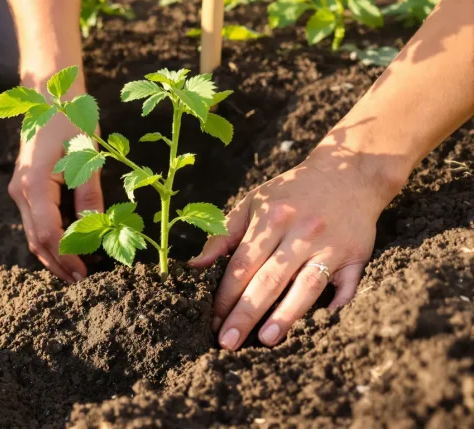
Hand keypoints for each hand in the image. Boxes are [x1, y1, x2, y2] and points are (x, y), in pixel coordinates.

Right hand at [8, 108, 103, 282]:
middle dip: (59, 264)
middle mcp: (20, 192)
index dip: (67, 256)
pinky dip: (52, 238)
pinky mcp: (26, 189)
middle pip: (37, 240)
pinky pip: (36, 222)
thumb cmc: (69, 120)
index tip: (85, 274)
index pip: (48, 233)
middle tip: (83, 283)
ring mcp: (20, 191)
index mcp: (33, 184)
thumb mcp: (85, 156)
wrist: (46, 95)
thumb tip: (95, 229)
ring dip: (55, 255)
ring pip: (34, 234)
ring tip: (79, 272)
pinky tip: (72, 248)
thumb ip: (89, 195)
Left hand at [189, 144, 400, 348]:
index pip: (242, 264)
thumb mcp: (252, 203)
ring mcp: (330, 245)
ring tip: (266, 340)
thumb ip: (221, 235)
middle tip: (228, 342)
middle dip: (245, 313)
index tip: (213, 320)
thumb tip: (194, 267)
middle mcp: (301, 232)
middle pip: (269, 279)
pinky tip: (321, 322)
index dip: (225, 295)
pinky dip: (336, 302)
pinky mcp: (357, 254)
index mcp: (271, 219)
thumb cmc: (290, 193)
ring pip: (305, 286)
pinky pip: (346, 283)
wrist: (348, 173)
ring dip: (285, 315)